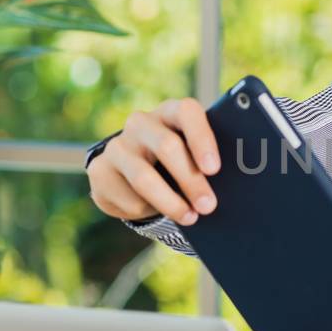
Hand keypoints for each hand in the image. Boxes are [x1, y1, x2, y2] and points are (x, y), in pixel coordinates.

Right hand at [87, 98, 220, 224]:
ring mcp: (117, 145)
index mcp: (170, 112)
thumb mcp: (191, 155)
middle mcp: (141, 123)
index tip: (214, 169)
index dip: (201, 139)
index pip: (187, 112)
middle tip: (208, 205)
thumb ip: (206, 161)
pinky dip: (146, 210)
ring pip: (144, 177)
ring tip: (190, 217)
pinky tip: (155, 211)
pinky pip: (127, 196)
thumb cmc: (176, 162)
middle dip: (191, 180)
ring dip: (170, 202)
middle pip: (167, 146)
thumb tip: (232, 186)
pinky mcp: (99, 169)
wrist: (130, 172)